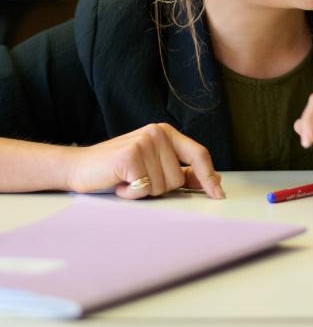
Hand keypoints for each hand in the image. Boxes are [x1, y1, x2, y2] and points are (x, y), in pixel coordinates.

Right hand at [64, 123, 224, 199]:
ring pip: (163, 186)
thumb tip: (213, 180)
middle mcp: (157, 132)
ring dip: (144, 191)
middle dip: (159, 188)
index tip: (218, 195)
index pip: (199, 154)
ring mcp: (144, 142)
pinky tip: (119, 183)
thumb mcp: (154, 166)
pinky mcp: (130, 156)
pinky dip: (131, 194)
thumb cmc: (118, 169)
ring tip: (127, 180)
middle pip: (179, 179)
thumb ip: (181, 170)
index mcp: (167, 132)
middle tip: (138, 178)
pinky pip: (144, 189)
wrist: (80, 167)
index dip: (209, 177)